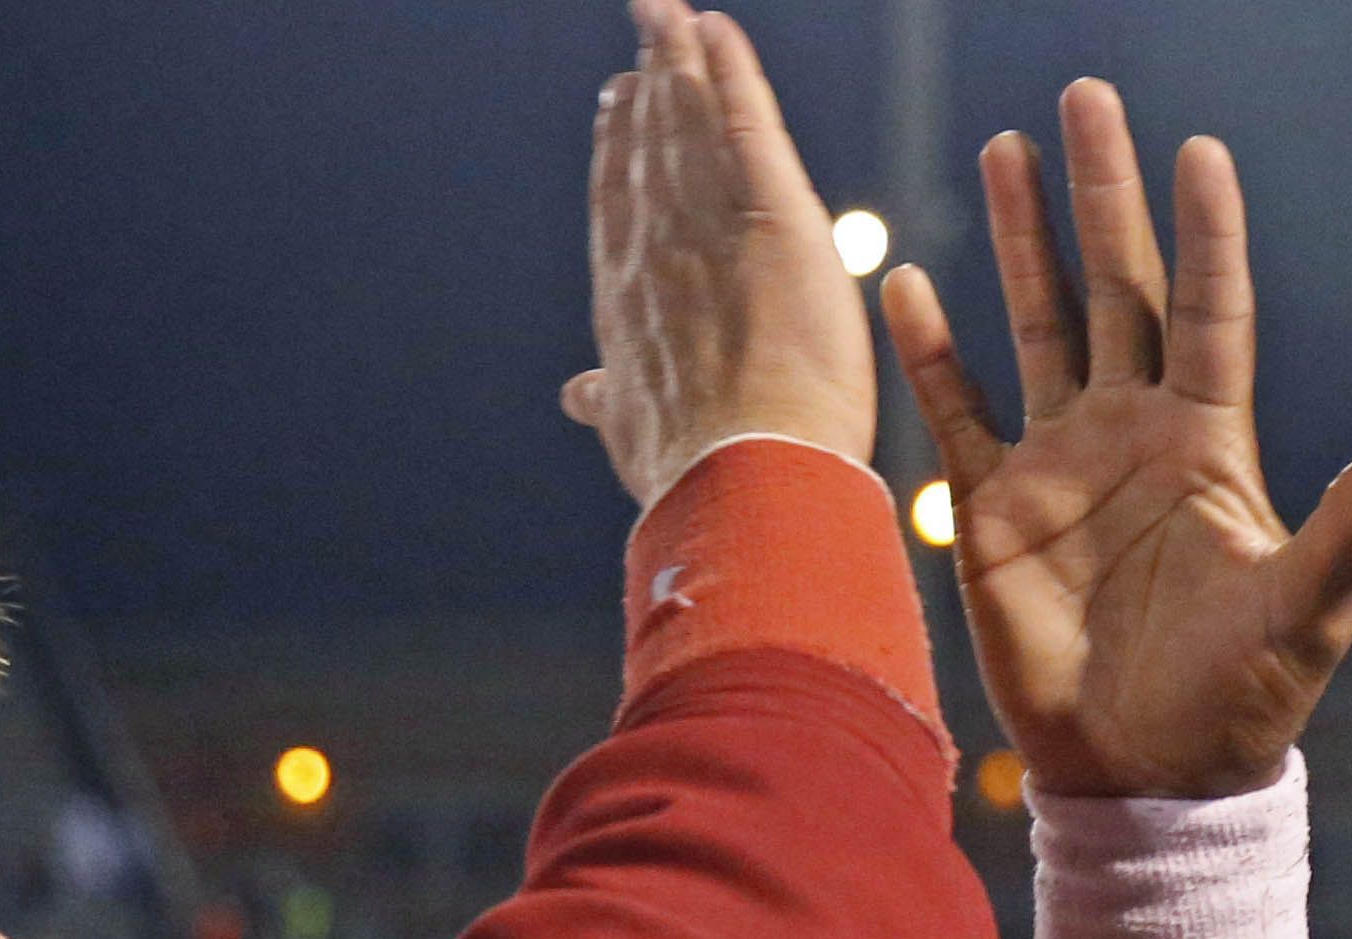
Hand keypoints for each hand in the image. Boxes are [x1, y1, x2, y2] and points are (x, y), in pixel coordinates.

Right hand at [560, 0, 879, 504]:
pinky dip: (731, 71)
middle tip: (648, 38)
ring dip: (679, 64)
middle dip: (647, 93)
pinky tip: (715, 28)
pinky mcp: (774, 214)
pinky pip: (748, 122)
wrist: (744, 479)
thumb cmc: (698, 479)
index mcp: (628, 306)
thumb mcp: (636, 436)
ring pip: (690, 125)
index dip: (617, 155)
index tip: (616, 109)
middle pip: (649, 152)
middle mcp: (656, 251)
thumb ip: (610, 402)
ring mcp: (708, 225)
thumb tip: (576, 392)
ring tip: (669, 15)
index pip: (620, 211)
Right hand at [889, 81, 1351, 796]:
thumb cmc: (1240, 702)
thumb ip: (1343, 538)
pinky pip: (956, 410)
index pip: (1206, 313)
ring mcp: (1060, 463)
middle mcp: (1133, 433)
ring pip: (1039, 322)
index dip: (1204, 235)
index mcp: (1208, 445)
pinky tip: (908, 281)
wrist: (1148, 774)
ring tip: (1007, 146)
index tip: (1201, 151)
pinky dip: (931, 350)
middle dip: (1102, 194)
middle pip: (1117, 287)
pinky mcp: (993, 510)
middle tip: (1087, 97)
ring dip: (1021, 239)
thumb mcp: (1305, 618)